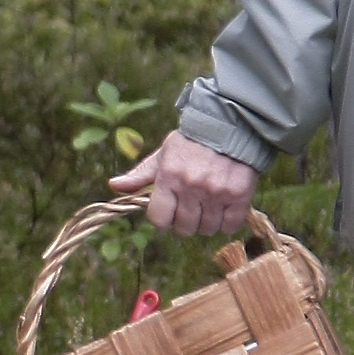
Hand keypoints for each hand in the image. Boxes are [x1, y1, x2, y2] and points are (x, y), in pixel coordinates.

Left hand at [110, 132, 257, 236]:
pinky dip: (227, 222)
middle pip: (183, 228)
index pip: (158, 219)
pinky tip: (225, 208)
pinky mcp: (239, 195)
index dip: (163, 219)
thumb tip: (114, 185)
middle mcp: (191, 187)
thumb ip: (141, 174)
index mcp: (169, 177)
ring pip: (207, 229)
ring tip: (209, 206)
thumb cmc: (192, 142)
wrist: (230, 125)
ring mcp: (216, 193)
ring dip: (207, 223)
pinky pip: (230, 226)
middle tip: (191, 208)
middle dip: (185, 222)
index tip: (169, 212)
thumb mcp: (163, 154)